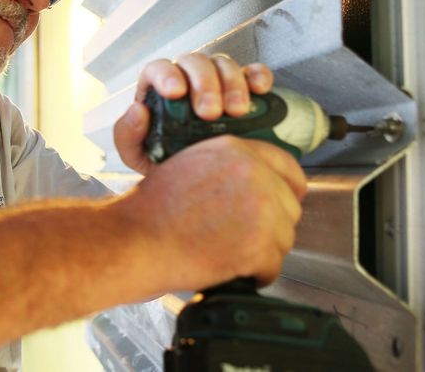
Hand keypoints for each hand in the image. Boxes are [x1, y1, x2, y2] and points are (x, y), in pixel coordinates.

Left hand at [113, 53, 273, 174]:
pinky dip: (259, 76)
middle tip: (211, 113)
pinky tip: (260, 90)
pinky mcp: (244, 88)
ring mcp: (217, 80)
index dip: (167, 75)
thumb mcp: (137, 154)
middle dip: (205, 84)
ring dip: (232, 83)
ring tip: (236, 112)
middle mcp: (187, 78)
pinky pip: (253, 72)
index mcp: (157, 88)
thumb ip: (127, 134)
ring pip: (224, 64)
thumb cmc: (164, 161)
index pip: (158, 68)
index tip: (176, 92)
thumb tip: (138, 110)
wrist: (199, 179)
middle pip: (195, 62)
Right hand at [119, 135, 306, 290]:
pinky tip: (228, 268)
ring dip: (261, 251)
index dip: (285, 191)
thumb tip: (260, 182)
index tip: (277, 205)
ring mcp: (260, 210)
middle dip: (270, 226)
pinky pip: (272, 267)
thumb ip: (228, 167)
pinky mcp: (259, 245)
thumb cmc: (150, 211)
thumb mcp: (189, 165)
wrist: (133, 241)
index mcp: (235, 150)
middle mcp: (254, 174)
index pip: (288, 168)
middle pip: (290, 207)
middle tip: (238, 236)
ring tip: (226, 252)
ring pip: (283, 239)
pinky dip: (253, 275)